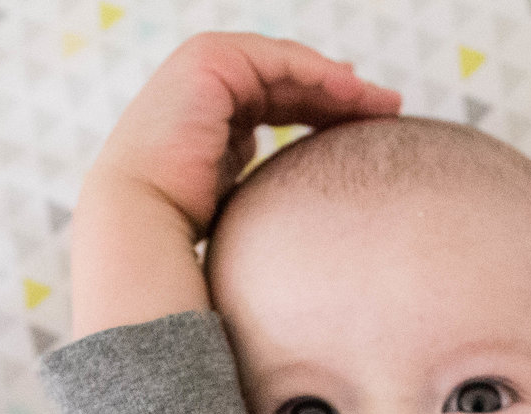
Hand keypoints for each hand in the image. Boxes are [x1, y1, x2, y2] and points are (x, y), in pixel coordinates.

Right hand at [71, 33, 400, 337]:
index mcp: (210, 123)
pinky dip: (316, 72)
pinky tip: (353, 91)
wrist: (142, 222)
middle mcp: (205, 93)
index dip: (323, 112)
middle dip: (340, 95)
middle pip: (287, 85)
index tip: (367, 128)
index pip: (276, 106)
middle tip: (389, 108)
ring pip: (286, 69)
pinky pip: (276, 61)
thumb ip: (268, 195)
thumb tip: (310, 224)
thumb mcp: (241, 209)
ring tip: (382, 103)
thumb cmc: (184, 235)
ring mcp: (204, 72)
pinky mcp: (208, 62)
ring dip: (338, 82)